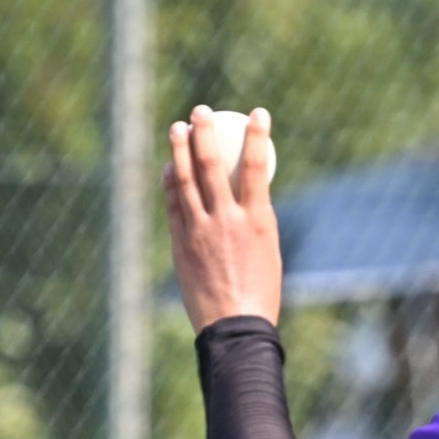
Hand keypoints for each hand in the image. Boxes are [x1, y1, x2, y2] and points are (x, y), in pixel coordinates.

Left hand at [165, 105, 280, 331]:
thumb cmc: (259, 293)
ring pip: (186, 180)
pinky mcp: (181, 244)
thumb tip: (246, 196)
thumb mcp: (268, 251)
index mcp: (258, 220)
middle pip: (212, 165)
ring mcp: (200, 231)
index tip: (258, 113)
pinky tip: (169, 169)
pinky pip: (173, 205)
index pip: (257, 166)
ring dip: (180, 150)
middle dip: (205, 132)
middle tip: (201, 111)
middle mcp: (227, 220)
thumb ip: (254, 220)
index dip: (258, 135)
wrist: (234, 326)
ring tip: (177, 128)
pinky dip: (171, 183)